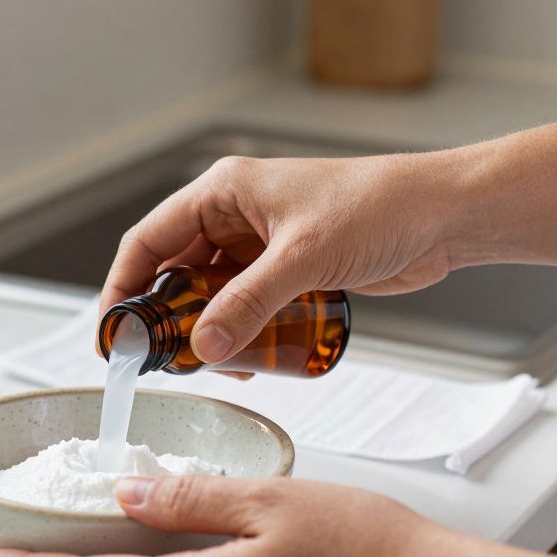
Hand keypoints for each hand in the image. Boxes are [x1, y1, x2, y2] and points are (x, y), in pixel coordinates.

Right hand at [100, 154, 456, 363]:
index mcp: (223, 192)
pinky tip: (247, 358)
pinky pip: (245, 304)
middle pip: (175, 271)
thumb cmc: (380, 208)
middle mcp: (235, 215)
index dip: (123, 287)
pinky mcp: (286, 268)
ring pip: (210, 293)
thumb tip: (203, 348)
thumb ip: (249, 303)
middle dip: (166, 317)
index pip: (148, 240)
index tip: (112, 332)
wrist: (444, 216)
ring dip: (206, 330)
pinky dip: (239, 331)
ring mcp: (260, 243)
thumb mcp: (304, 258)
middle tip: (161, 360)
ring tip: (210, 364)